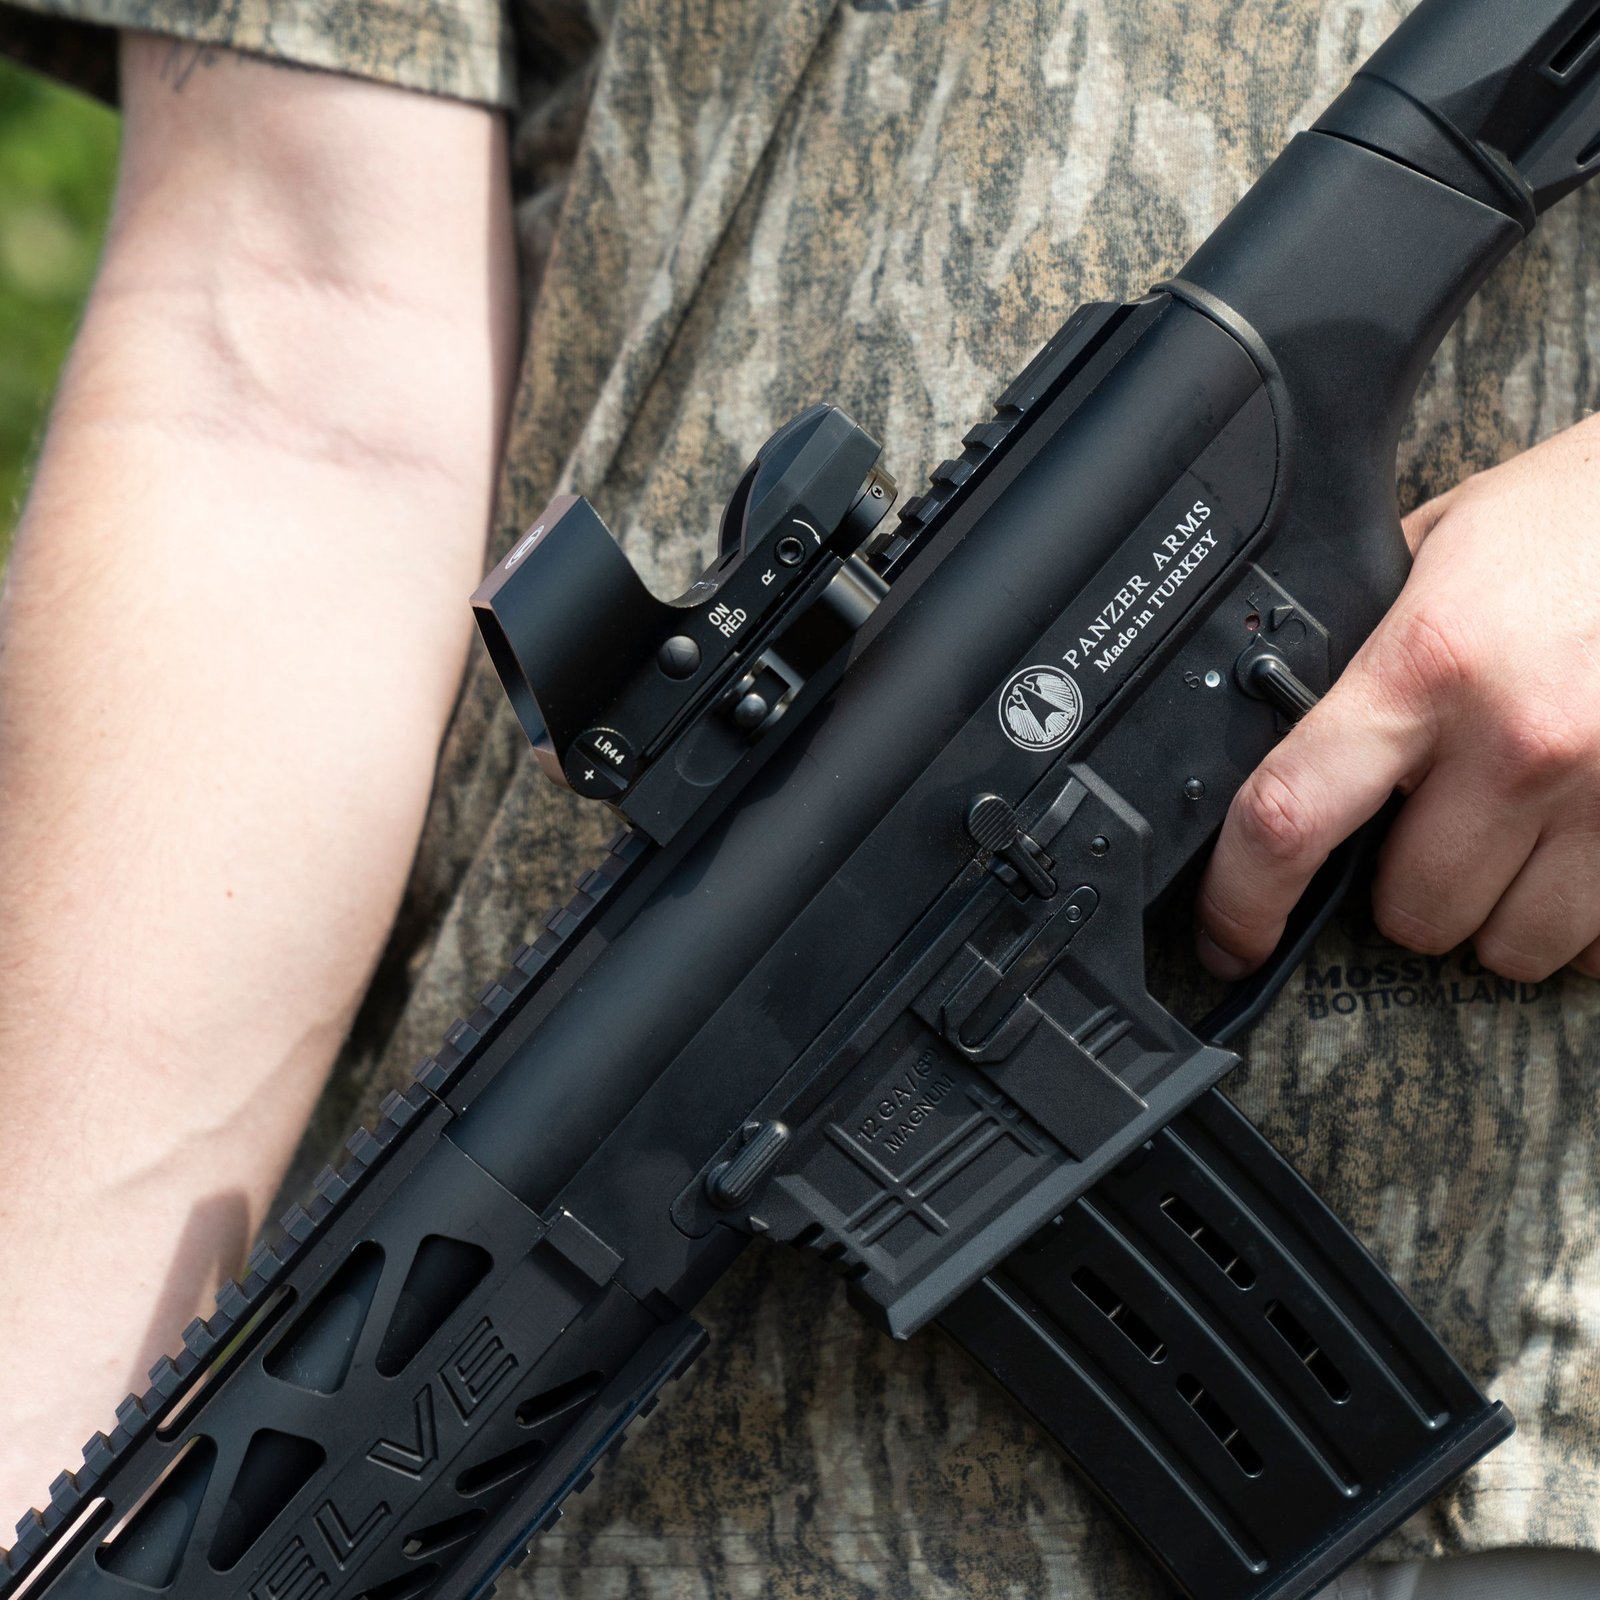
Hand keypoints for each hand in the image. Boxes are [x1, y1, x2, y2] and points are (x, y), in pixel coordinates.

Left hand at [1197, 413, 1599, 983]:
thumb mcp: (1442, 550)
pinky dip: (1579, 918)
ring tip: (1511, 832)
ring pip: (1509, 948)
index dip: (1241, 900)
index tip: (1229, 940)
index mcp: (1428, 663)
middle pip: (1410, 911)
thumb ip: (1368, 647)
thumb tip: (1286, 722)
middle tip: (1432, 824)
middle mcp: (1519, 741)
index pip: (1292, 814)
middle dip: (1405, 886)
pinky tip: (1575, 845)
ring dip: (1495, 910)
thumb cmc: (1580, 521)